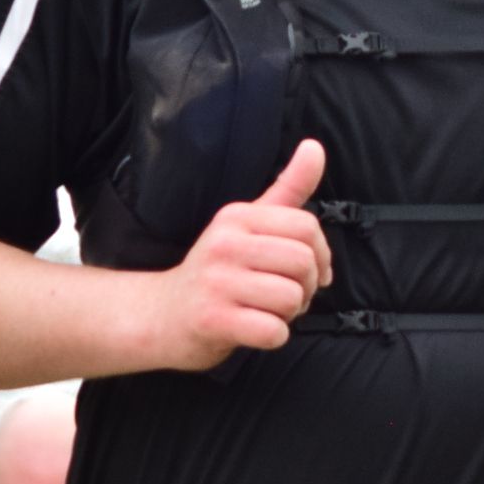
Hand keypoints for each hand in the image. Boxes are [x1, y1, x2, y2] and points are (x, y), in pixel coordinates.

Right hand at [149, 139, 332, 369]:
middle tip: (286, 298)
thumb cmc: (217, 270)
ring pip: (291, 298)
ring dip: (289, 314)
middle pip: (303, 262)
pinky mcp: (212, 319)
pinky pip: (273, 331)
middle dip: (307, 288)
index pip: (306, 227)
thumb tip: (316, 146)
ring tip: (266, 311)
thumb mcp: (248, 224)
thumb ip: (287, 189)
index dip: (322, 256)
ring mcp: (216, 282)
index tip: (310, 273)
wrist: (161, 315)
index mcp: (236, 217)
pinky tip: (254, 331)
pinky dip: (274, 337)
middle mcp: (224, 243)